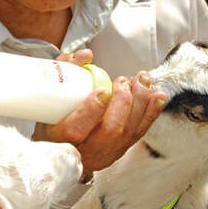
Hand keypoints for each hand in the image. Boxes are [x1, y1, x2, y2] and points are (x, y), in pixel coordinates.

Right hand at [33, 50, 165, 178]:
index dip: (91, 110)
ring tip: (142, 80)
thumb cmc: (53, 118)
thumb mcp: (49, 95)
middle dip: (122, 102)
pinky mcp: (119, 150)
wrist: (60, 146)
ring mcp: (104, 153)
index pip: (75, 130)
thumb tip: (86, 55)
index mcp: (57, 138)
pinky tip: (157, 96)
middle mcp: (83, 150)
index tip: (102, 90)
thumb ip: (65, 71)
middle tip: (122, 81)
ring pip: (128, 131)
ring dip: (140, 103)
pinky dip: (151, 112)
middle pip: (109, 131)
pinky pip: (139, 132)